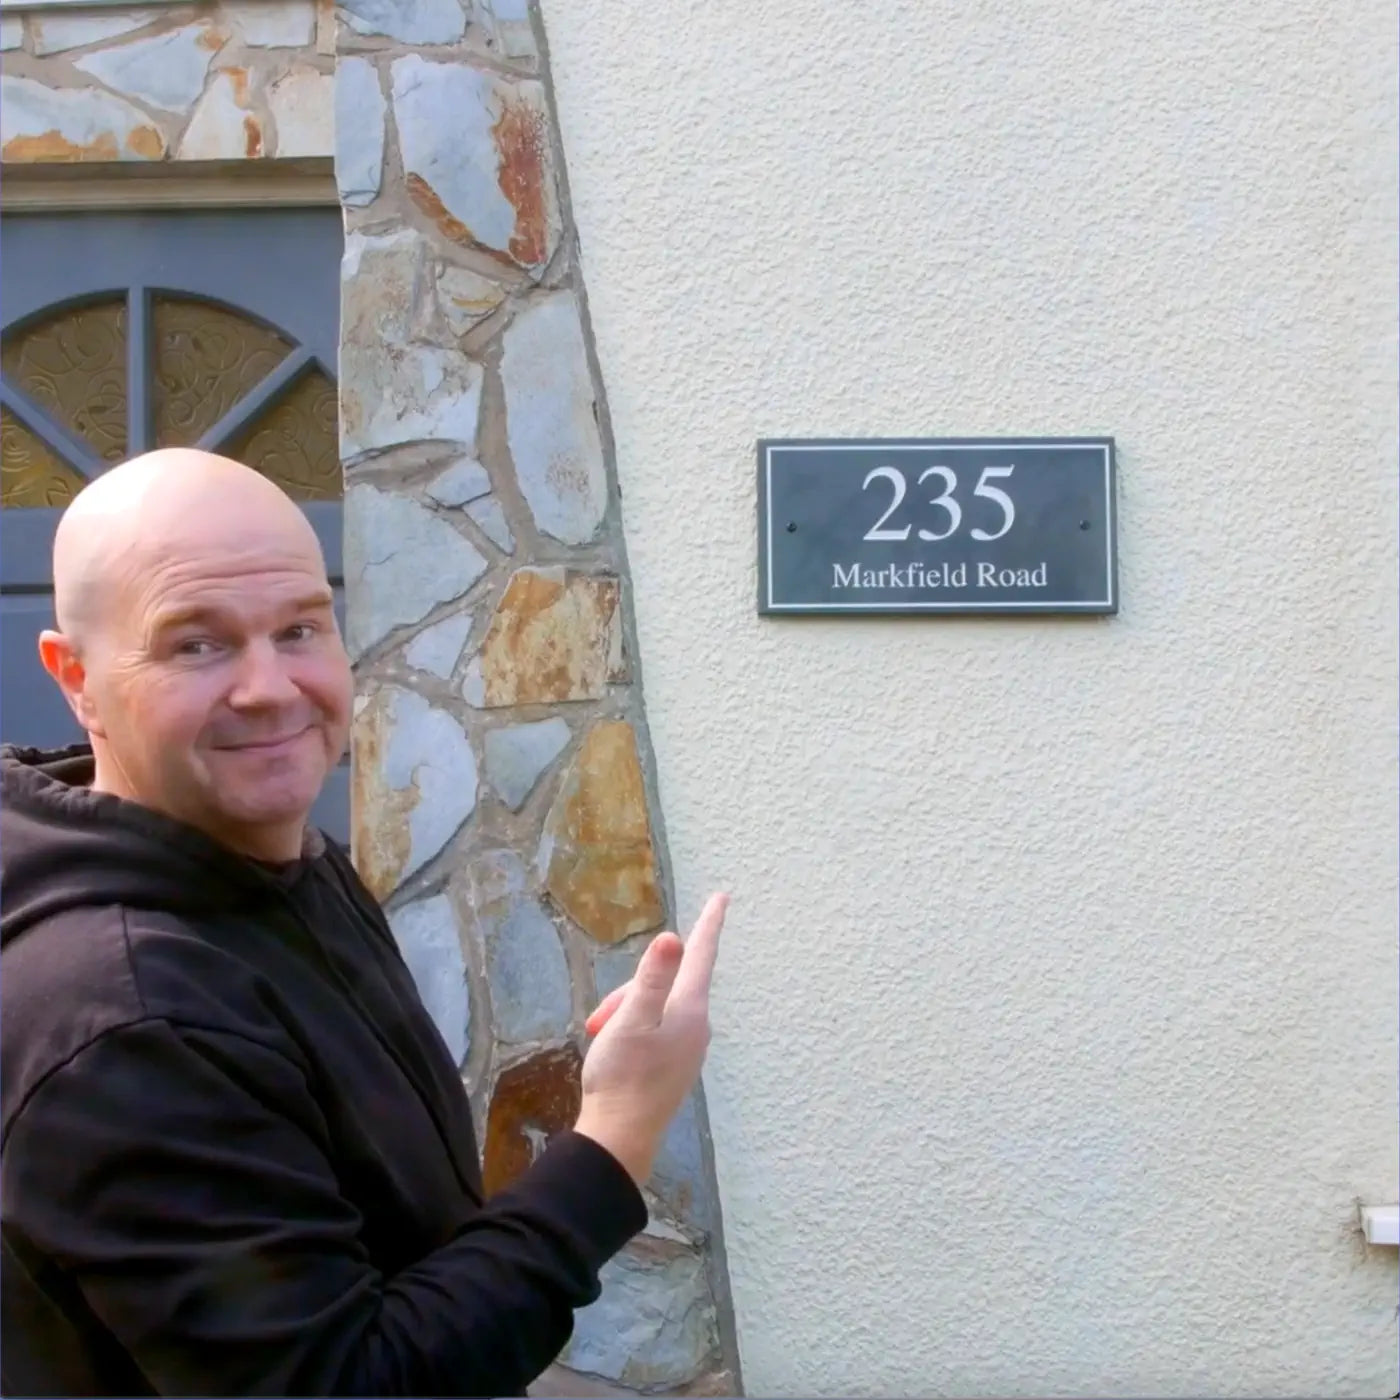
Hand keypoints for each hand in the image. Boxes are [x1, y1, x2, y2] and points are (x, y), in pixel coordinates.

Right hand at [574, 893, 727, 1185]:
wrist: (620, 1139)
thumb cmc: (622, 1077)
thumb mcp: (630, 1020)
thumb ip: (652, 978)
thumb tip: (673, 937)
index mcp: (690, 1010)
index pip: (700, 954)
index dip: (709, 923)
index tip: (722, 896)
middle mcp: (697, 1027)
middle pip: (666, 983)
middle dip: (629, 991)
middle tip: (597, 1021)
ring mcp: (688, 1048)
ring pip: (656, 1007)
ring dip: (625, 1012)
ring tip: (599, 1037)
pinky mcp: (676, 1065)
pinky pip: (655, 1029)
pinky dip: (631, 1029)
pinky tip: (612, 1049)